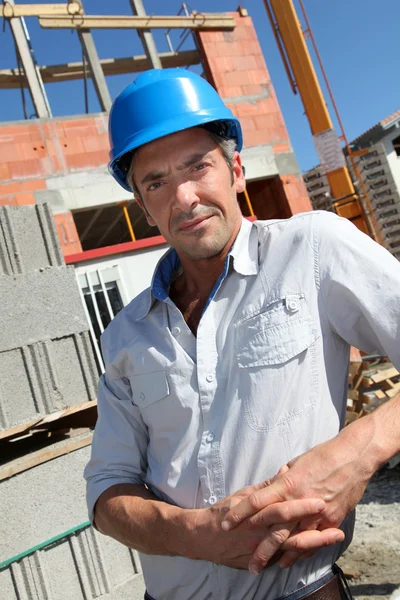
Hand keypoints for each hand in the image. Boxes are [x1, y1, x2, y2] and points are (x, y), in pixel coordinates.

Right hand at [191, 480, 339, 570]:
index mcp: (257, 512)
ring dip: (316, 542)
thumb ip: (266, 486)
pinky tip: (320, 550)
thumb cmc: (223, 511)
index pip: (283, 507)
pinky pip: (286, 558)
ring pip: (293, 547)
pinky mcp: (263, 560)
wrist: (203, 537)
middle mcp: (261, 531)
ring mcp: (263, 548)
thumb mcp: (243, 494)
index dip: (303, 504)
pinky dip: (303, 554)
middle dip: (315, 525)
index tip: (322, 498)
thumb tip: (284, 472)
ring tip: (336, 535)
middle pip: (292, 529)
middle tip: (337, 522)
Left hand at [221, 434, 370, 571]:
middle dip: (259, 549)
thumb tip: (270, 486)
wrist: (352, 457)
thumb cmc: (322, 455)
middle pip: (273, 529)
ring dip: (279, 556)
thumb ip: (281, 479)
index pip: (256, 501)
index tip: (226, 523)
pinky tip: (291, 559)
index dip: (239, 513)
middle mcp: (298, 501)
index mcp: (287, 484)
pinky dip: (302, 551)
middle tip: (248, 563)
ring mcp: (316, 513)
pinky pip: (314, 541)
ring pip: (293, 541)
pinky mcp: (332, 519)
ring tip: (266, 566)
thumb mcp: (296, 463)